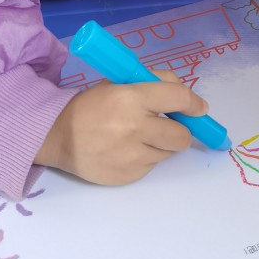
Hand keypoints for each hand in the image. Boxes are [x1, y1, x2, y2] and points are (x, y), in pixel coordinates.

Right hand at [35, 71, 204, 184]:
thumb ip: (154, 82)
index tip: (200, 108)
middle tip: (169, 126)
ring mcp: (132, 155)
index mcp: (131, 98)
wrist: (58, 137)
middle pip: (182, 135)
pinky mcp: (128, 175)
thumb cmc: (92, 106)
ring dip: (161, 144)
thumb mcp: (119, 83)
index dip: (194, 104)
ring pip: (168, 152)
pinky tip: (126, 150)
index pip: (178, 98)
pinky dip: (146, 157)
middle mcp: (135, 127)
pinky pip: (151, 166)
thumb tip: (186, 96)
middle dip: (181, 130)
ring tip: (138, 137)